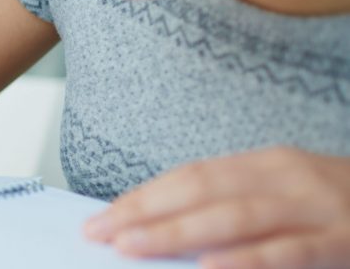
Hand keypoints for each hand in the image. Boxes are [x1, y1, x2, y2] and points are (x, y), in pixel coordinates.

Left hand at [84, 147, 349, 267]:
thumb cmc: (343, 208)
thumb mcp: (288, 195)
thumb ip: (237, 206)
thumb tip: (168, 228)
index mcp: (266, 163)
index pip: (190, 176)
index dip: (144, 195)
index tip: (102, 215)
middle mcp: (285, 176)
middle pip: (200, 191)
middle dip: (144, 213)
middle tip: (97, 233)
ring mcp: (316, 207)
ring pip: (233, 217)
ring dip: (177, 233)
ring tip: (132, 247)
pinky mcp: (343, 240)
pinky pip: (288, 251)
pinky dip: (246, 261)